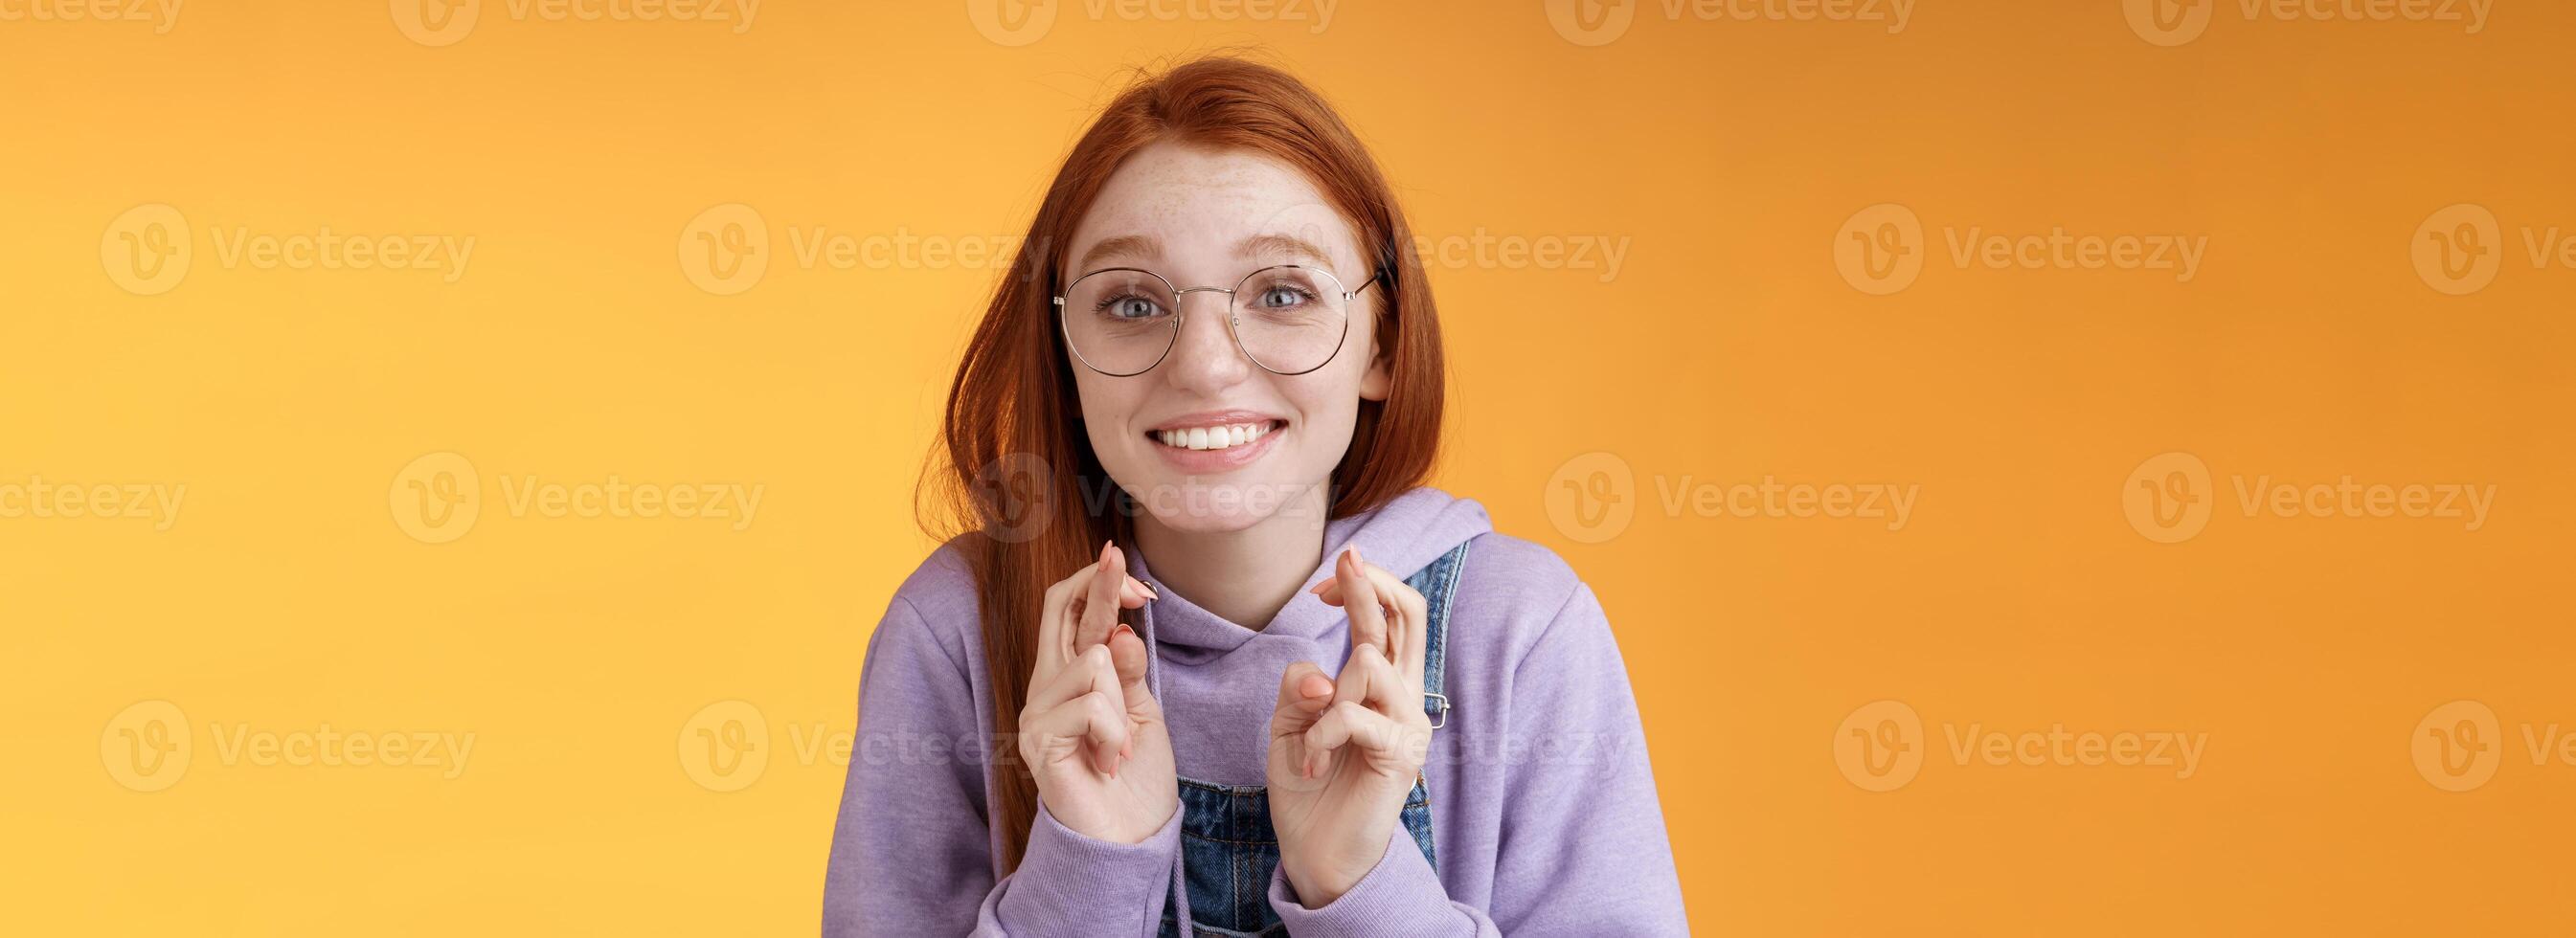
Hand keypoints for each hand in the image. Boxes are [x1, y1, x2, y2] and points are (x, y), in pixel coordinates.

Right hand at [1016, 540, 1177, 843]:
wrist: (1128, 840)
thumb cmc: (1135, 778)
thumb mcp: (1142, 713)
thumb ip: (1129, 672)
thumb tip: (1122, 629)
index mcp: (1069, 676)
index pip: (1068, 611)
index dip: (1095, 582)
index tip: (1125, 565)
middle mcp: (1045, 687)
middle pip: (1061, 612)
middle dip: (1099, 585)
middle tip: (1120, 560)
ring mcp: (1036, 713)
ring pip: (1094, 662)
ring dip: (1123, 706)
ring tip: (1119, 747)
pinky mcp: (1037, 740)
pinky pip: (1092, 705)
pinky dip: (1115, 733)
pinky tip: (1109, 762)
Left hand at [1265, 545, 1433, 906]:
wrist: (1319, 856)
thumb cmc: (1308, 789)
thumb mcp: (1290, 727)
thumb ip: (1299, 690)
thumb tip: (1319, 673)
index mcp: (1381, 684)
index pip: (1391, 615)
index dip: (1363, 586)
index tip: (1321, 587)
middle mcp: (1404, 696)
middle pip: (1406, 615)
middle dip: (1370, 583)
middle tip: (1344, 559)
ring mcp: (1407, 724)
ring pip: (1369, 662)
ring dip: (1320, 701)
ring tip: (1307, 745)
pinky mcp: (1399, 755)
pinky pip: (1351, 715)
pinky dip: (1317, 736)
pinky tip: (1309, 765)